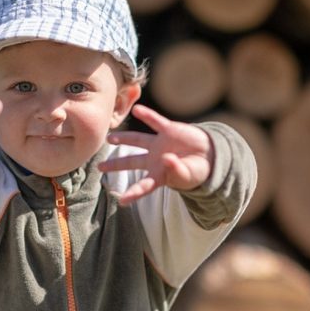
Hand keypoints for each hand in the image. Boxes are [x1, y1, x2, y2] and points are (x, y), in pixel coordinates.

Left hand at [99, 104, 213, 204]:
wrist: (210, 154)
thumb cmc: (197, 170)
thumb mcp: (188, 174)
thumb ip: (177, 169)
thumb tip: (166, 158)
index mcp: (159, 174)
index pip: (143, 186)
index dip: (133, 194)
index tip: (121, 201)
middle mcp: (154, 159)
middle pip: (131, 162)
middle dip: (115, 165)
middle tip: (99, 167)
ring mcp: (160, 144)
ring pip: (137, 140)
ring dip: (123, 138)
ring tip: (110, 138)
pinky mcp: (169, 130)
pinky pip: (156, 122)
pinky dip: (147, 115)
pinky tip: (137, 109)